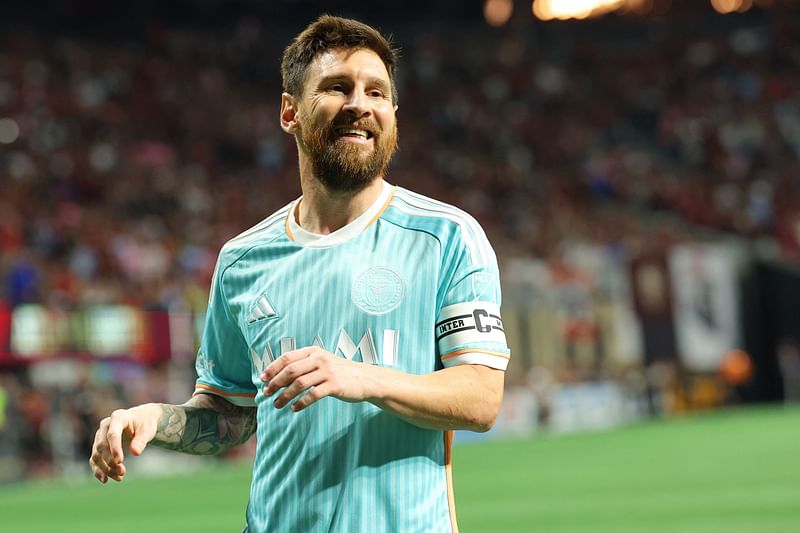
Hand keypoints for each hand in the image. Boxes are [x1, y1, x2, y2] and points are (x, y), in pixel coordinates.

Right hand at [88, 403, 161, 482]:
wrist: (141, 420)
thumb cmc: (145, 423)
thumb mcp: (148, 429)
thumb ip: (141, 440)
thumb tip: (135, 453)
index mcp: (118, 417)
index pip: (112, 434)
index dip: (115, 448)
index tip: (120, 462)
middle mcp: (105, 426)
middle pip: (101, 446)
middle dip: (110, 461)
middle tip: (123, 472)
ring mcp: (100, 436)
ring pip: (96, 455)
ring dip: (106, 468)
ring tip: (120, 477)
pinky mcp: (98, 446)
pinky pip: (94, 460)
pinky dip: (98, 470)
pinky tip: (106, 480)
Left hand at [261, 347, 376, 411]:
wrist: (366, 378)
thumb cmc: (340, 372)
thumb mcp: (322, 362)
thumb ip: (304, 366)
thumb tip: (278, 377)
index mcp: (314, 351)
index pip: (287, 358)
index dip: (273, 368)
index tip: (262, 379)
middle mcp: (319, 359)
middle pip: (291, 370)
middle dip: (275, 382)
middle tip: (267, 393)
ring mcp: (328, 372)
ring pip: (299, 384)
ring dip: (285, 395)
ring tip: (277, 405)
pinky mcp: (335, 385)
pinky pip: (313, 395)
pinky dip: (301, 402)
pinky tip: (294, 408)